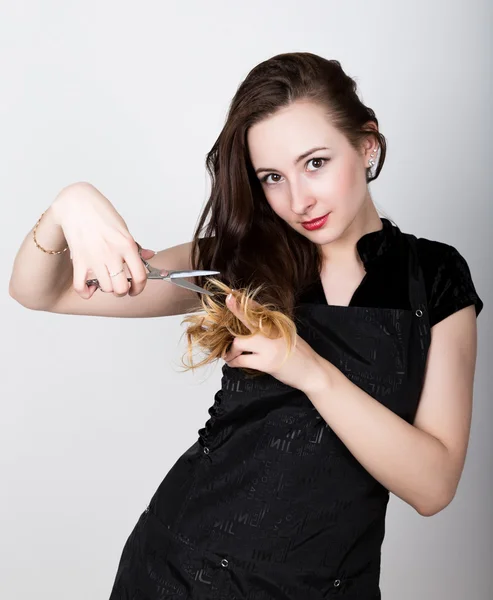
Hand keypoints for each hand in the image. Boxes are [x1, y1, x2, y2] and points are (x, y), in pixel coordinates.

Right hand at [51, 183, 154, 298]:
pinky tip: (90, 288)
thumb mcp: (124, 229)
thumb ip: (135, 247)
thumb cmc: (101, 214)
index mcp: (127, 245)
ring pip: (105, 289)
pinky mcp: (79, 260)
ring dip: (107, 288)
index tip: (136, 289)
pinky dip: (86, 292)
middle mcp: (112, 254)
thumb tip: (150, 256)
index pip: (140, 276)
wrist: (77, 204)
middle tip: (121, 285)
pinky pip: (81, 287)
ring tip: (106, 280)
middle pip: (121, 288)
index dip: (139, 287)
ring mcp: (94, 258)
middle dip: (123, 291)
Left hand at [222, 292, 323, 392]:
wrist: (313, 371)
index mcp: (277, 323)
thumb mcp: (286, 334)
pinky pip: (242, 360)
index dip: (242, 302)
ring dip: (230, 351)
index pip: (257, 308)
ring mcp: (270, 346)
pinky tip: (233, 363)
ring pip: (239, 342)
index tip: (230, 296)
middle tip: (220, 334)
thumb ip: (270, 329)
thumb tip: (249, 328)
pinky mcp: (266, 362)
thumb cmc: (300, 354)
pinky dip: (234, 362)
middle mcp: (273, 331)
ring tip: (228, 356)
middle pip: (244, 321)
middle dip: (228, 326)